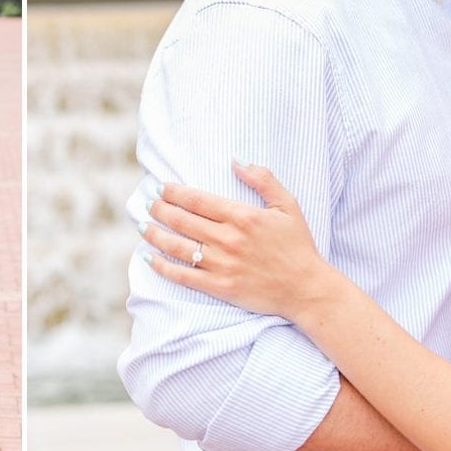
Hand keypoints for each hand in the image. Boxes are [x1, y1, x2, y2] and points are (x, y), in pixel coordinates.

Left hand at [140, 161, 336, 319]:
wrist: (307, 289)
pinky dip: (163, 267)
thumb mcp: (288, 205)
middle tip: (148, 205)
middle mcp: (228, 239)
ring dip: (155, 235)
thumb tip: (236, 161)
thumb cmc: (298, 245)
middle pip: (182, 221)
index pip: (197, 200)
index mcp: (242, 216)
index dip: (173, 192)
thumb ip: (263, 179)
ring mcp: (222, 264)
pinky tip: (149, 258)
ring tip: (143, 226)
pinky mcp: (220, 287)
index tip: (160, 188)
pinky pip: (183, 276)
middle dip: (159, 210)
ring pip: (177, 247)